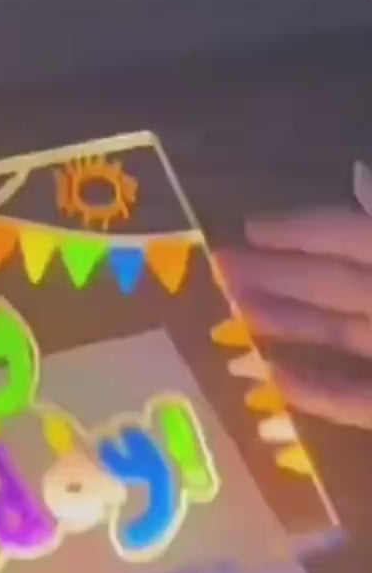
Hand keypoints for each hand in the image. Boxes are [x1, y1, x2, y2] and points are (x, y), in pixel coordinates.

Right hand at [218, 162, 371, 430]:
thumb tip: (357, 173)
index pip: (350, 237)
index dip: (301, 230)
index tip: (242, 229)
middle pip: (335, 285)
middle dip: (275, 277)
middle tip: (215, 272)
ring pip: (341, 336)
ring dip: (286, 328)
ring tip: (228, 321)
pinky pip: (359, 400)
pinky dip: (320, 393)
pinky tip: (273, 385)